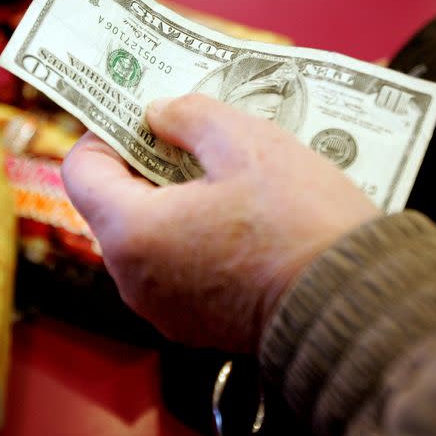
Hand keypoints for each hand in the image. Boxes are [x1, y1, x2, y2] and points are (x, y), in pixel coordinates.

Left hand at [61, 94, 379, 352]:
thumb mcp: (247, 143)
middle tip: (187, 135)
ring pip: (145, 234)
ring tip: (219, 173)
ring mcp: (161, 306)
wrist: (354, 304)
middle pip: (112, 202)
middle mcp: (134, 278)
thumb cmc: (302, 225)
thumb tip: (159, 113)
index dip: (105, 133)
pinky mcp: (192, 321)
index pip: (80, 170)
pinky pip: (171, 266)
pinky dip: (189, 236)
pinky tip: (234, 215)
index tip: (140, 117)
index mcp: (133, 233)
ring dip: (170, 198)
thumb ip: (188, 115)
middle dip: (144, 163)